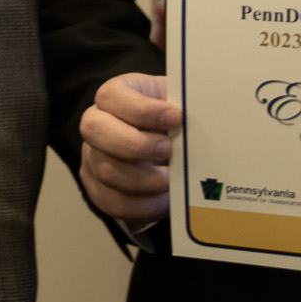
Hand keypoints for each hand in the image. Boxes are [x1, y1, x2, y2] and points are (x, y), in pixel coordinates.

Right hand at [78, 72, 180, 220]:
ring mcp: (92, 157)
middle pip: (95, 131)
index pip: (113, 96)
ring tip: (172, 180)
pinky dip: (145, 205)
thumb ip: (184, 105)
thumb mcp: (175, 101)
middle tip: (168, 151)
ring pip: (106, 171)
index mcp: (113, 96)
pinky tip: (165, 199)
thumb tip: (208, 116)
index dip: (143, 109)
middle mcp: (95, 124)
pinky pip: (114, 202)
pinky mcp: (97, 187)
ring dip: (146, 181)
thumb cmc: (167, 119)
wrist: (156, 141)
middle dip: (137, 145)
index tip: (175, 118)